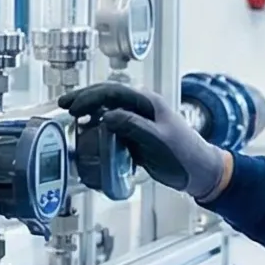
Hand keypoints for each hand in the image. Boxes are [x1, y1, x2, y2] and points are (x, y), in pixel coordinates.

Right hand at [60, 82, 231, 200]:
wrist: (200, 172)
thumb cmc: (185, 156)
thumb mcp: (158, 141)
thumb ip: (133, 127)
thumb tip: (107, 116)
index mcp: (149, 102)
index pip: (114, 92)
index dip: (91, 97)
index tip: (74, 107)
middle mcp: (142, 108)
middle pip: (108, 97)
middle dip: (85, 99)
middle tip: (64, 105)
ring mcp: (139, 121)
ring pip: (108, 110)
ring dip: (89, 112)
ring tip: (71, 118)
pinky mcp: (136, 135)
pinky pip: (113, 128)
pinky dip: (98, 129)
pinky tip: (88, 134)